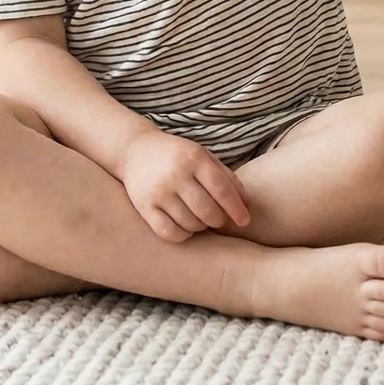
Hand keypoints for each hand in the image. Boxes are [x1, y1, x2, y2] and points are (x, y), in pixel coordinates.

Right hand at [119, 130, 251, 242]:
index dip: (236, 209)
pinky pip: (170, 232)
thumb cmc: (177, 155)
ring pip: (190, 224)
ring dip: (201, 227)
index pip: (222, 190)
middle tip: (218, 218)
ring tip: (200, 218)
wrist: (136, 149)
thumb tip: (248, 203)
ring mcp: (158, 191)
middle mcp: (176, 174)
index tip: (244, 221)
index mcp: (194, 158)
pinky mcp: (144, 206)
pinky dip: (183, 235)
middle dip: (218, 220)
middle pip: (208, 211)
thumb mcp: (202, 156)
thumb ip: (226, 176)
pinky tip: (185, 226)